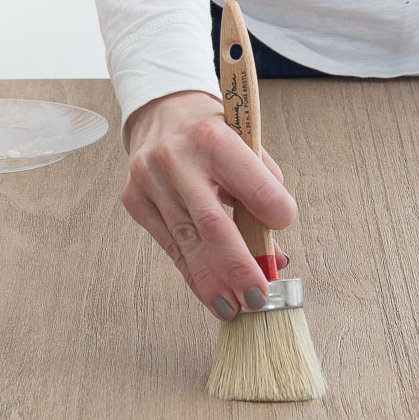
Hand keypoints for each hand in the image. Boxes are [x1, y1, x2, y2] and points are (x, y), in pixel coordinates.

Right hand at [122, 91, 295, 319]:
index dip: (274, 216)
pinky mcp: (135, 199)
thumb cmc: (214, 133)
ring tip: (234, 307)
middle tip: (258, 297)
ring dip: (213, 281)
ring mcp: (150, 179)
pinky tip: (208, 291)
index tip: (283, 231)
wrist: (163, 112)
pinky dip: (191, 272)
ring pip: (186, 242)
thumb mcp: (247, 146)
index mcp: (215, 138)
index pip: (253, 186)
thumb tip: (275, 256)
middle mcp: (177, 158)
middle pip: (212, 224)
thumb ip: (264, 195)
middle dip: (238, 268)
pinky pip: (168, 244)